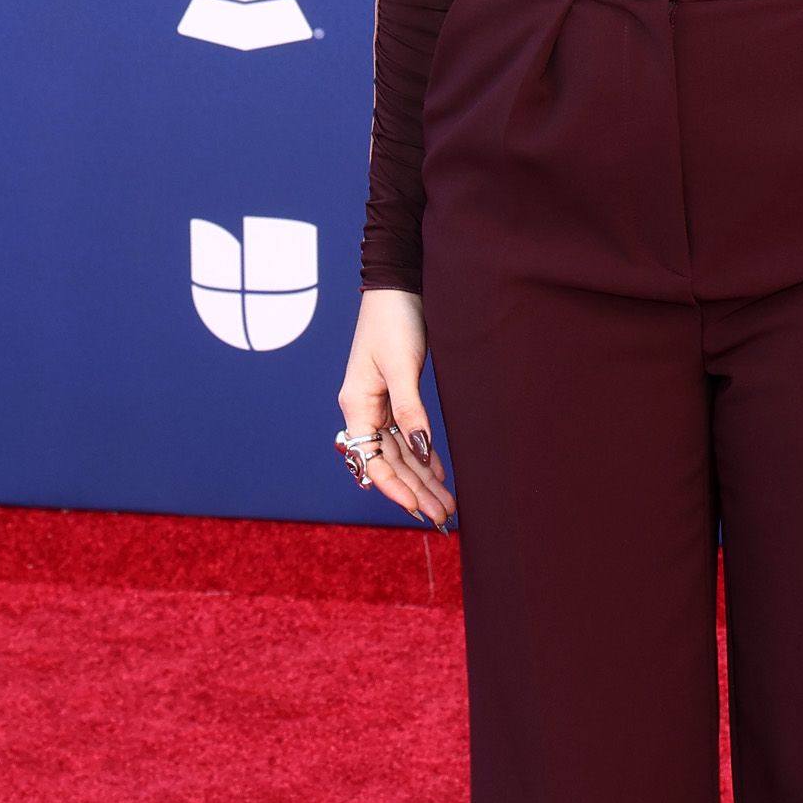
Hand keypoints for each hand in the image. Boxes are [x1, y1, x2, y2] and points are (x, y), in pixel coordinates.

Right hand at [338, 288, 456, 528]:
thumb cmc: (394, 319)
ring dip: (422, 478)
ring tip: (446, 504)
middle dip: (415, 491)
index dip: (394, 488)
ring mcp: (379, 403)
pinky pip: (407, 435)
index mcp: (356, 405)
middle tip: (444, 519)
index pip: (372, 460)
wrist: (399, 284)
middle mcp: (364, 409)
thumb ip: (410, 410)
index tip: (418, 510)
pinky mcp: (395, 395)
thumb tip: (419, 450)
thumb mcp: (401, 366)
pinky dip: (423, 455)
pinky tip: (438, 472)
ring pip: (399, 453)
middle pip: (389, 462)